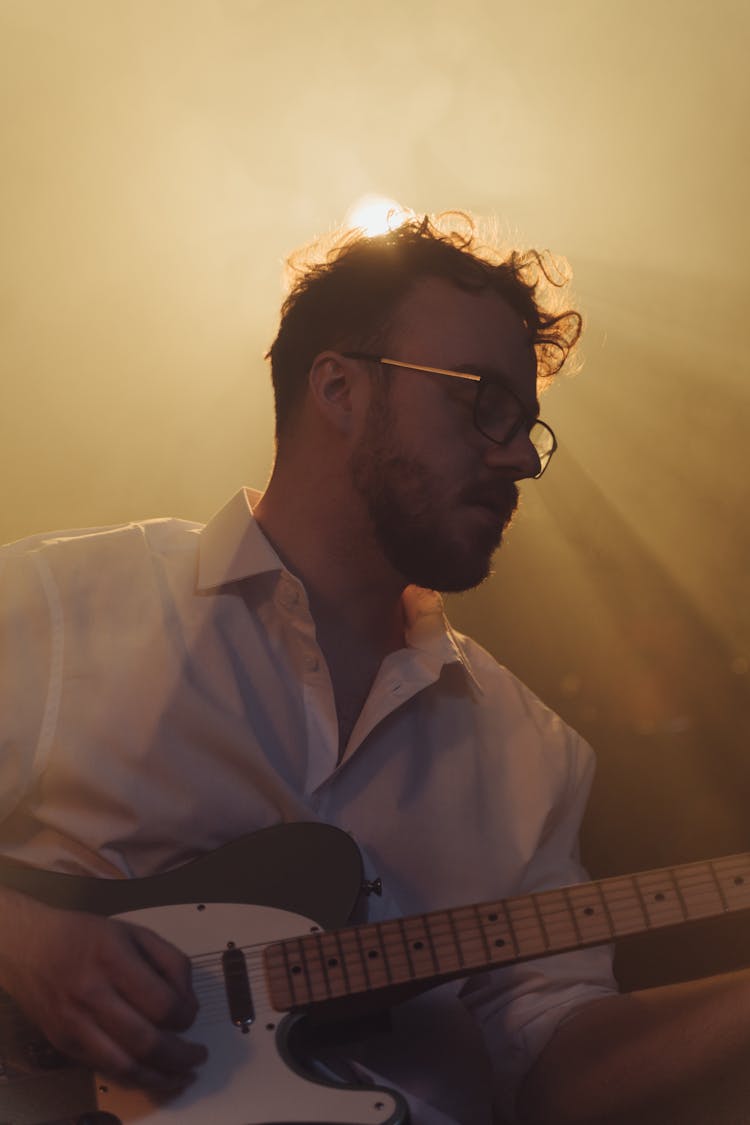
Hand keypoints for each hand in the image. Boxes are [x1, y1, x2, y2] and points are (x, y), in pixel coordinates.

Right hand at [0, 888, 206, 1091]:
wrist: (29, 947)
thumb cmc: (86, 936)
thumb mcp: (135, 932)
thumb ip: (170, 962)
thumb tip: (189, 1003)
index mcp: (114, 959)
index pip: (161, 1002)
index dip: (186, 1016)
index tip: (192, 1015)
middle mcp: (92, 995)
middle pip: (145, 1041)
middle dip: (180, 1056)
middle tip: (198, 1056)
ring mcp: (75, 1024)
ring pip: (124, 1066)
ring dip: (160, 1078)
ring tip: (182, 1076)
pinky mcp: (64, 1044)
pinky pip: (104, 1070)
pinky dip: (133, 1078)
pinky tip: (152, 1076)